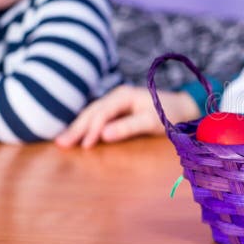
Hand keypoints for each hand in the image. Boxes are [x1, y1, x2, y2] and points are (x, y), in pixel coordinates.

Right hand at [55, 85, 199, 147]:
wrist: (182, 107)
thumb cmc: (169, 114)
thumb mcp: (152, 121)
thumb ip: (129, 127)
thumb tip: (103, 135)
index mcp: (123, 96)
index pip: (102, 113)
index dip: (92, 129)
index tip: (85, 147)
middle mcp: (117, 96)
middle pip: (92, 112)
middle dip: (77, 128)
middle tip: (61, 143)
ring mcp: (117, 102)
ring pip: (92, 115)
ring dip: (78, 128)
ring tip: (62, 141)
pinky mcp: (118, 110)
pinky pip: (98, 118)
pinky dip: (87, 127)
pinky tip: (78, 135)